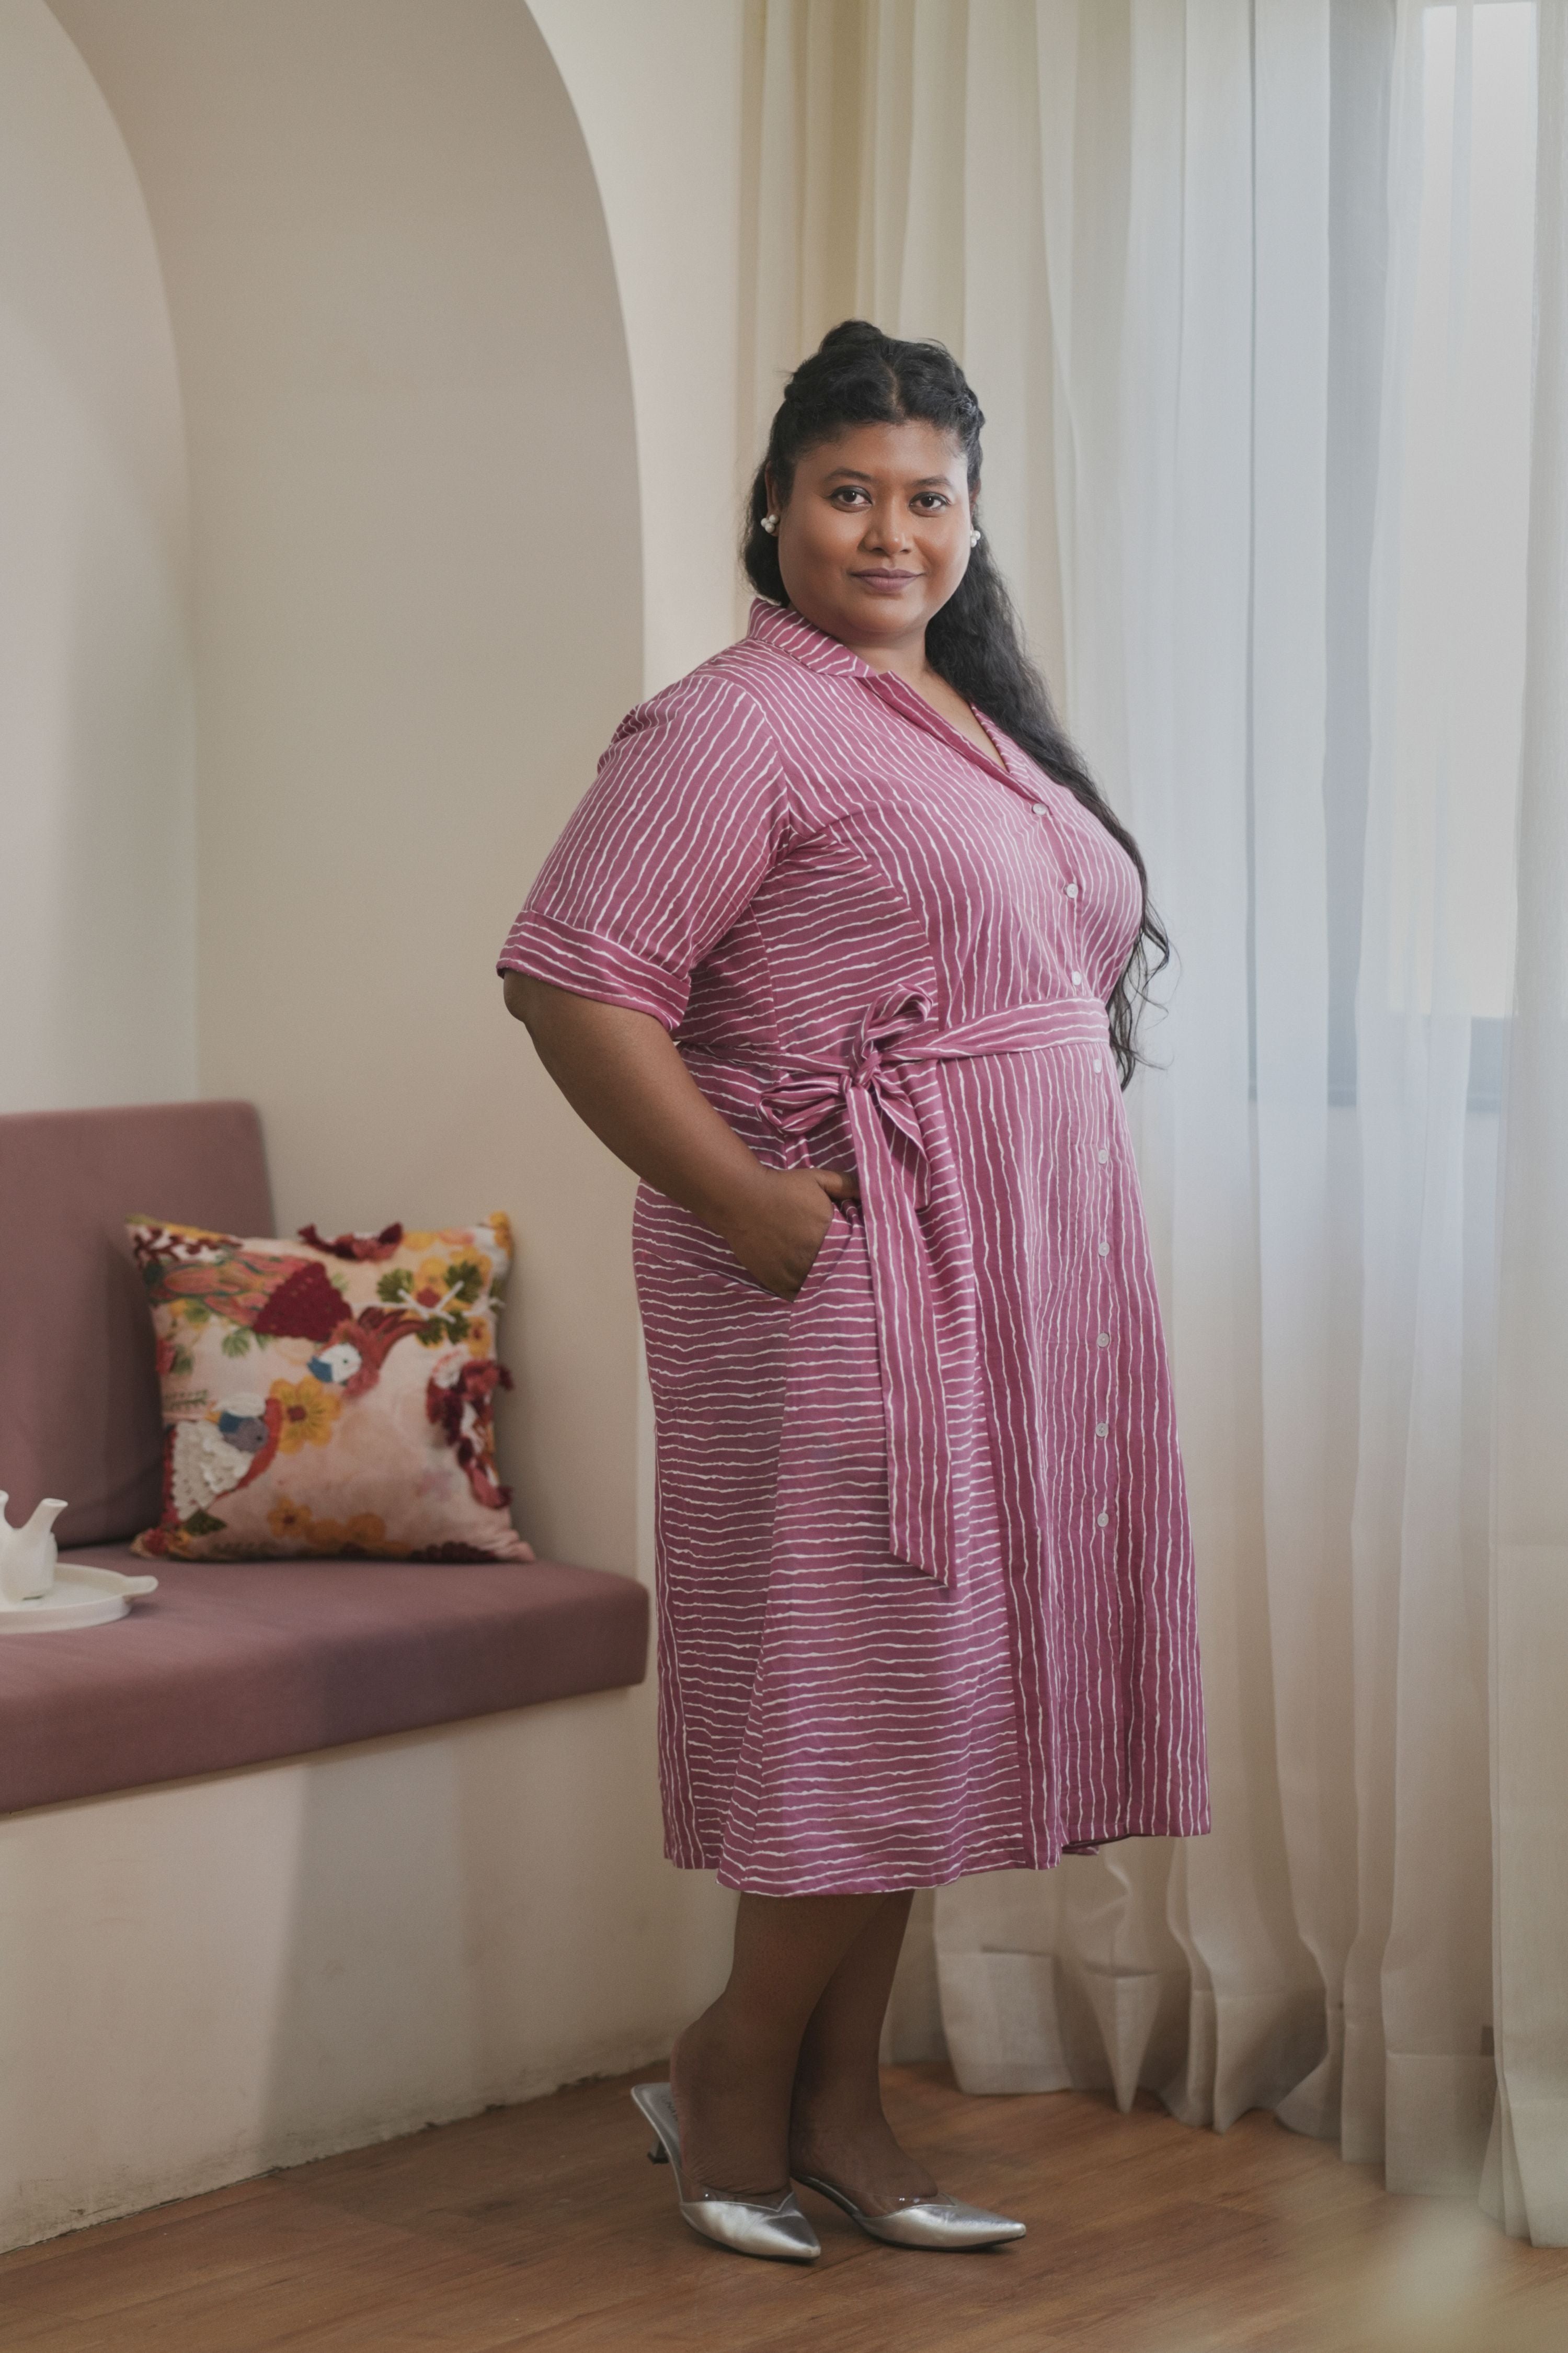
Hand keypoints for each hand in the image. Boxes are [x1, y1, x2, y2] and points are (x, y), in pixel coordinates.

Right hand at [719, 1165, 859, 1298]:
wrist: (742, 1199)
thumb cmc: (782, 1187)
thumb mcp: (818, 1178)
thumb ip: (846, 1185)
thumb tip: (869, 1190)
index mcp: (831, 1236)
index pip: (856, 1254)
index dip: (857, 1253)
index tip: (855, 1250)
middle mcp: (815, 1260)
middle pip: (838, 1273)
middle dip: (841, 1268)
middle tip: (841, 1265)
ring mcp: (796, 1274)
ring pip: (820, 1287)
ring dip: (823, 1283)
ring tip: (827, 1277)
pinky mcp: (778, 1283)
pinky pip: (799, 1297)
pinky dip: (805, 1293)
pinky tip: (807, 1284)